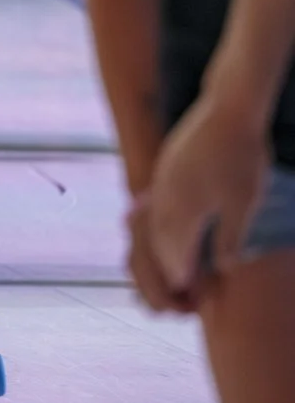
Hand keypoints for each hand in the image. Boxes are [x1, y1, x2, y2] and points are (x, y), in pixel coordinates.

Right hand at [128, 89, 274, 311]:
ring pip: (156, 221)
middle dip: (166, 264)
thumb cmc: (243, 157)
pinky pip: (157, 203)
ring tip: (172, 258)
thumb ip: (232, 236)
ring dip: (162, 243)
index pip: (177, 251)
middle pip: (160, 240)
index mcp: (186, 208)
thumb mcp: (245, 202)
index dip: (180, 274)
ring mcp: (164, 180)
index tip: (185, 293)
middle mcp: (167, 196)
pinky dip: (161, 221)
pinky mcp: (167, 167)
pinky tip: (171, 223)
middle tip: (177, 284)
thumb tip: (225, 268)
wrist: (229, 109)